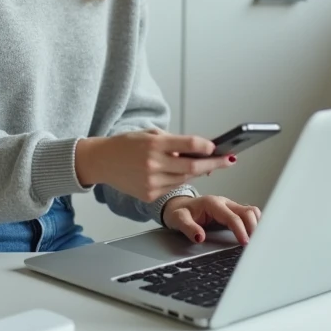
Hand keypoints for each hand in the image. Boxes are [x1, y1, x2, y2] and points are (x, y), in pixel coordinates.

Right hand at [75, 129, 235, 203]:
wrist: (102, 161)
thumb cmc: (126, 144)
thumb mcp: (149, 135)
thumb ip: (173, 142)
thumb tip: (200, 150)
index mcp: (154, 145)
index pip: (189, 145)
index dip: (206, 147)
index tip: (218, 147)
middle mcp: (153, 164)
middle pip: (192, 166)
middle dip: (213, 163)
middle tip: (229, 160)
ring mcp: (151, 182)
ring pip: (184, 178)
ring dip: (198, 171)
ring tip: (209, 164)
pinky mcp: (148, 195)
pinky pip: (172, 187)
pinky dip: (180, 180)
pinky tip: (183, 173)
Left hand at [162, 194, 260, 244]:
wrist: (178, 205)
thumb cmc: (179, 212)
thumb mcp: (178, 219)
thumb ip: (188, 228)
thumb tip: (200, 237)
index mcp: (212, 204)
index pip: (232, 217)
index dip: (240, 230)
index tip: (245, 243)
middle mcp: (224, 203)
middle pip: (247, 212)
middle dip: (254, 227)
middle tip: (256, 244)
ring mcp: (230, 206)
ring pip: (251, 211)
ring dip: (257, 224)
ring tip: (258, 240)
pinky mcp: (233, 211)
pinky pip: (249, 214)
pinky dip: (255, 223)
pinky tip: (255, 234)